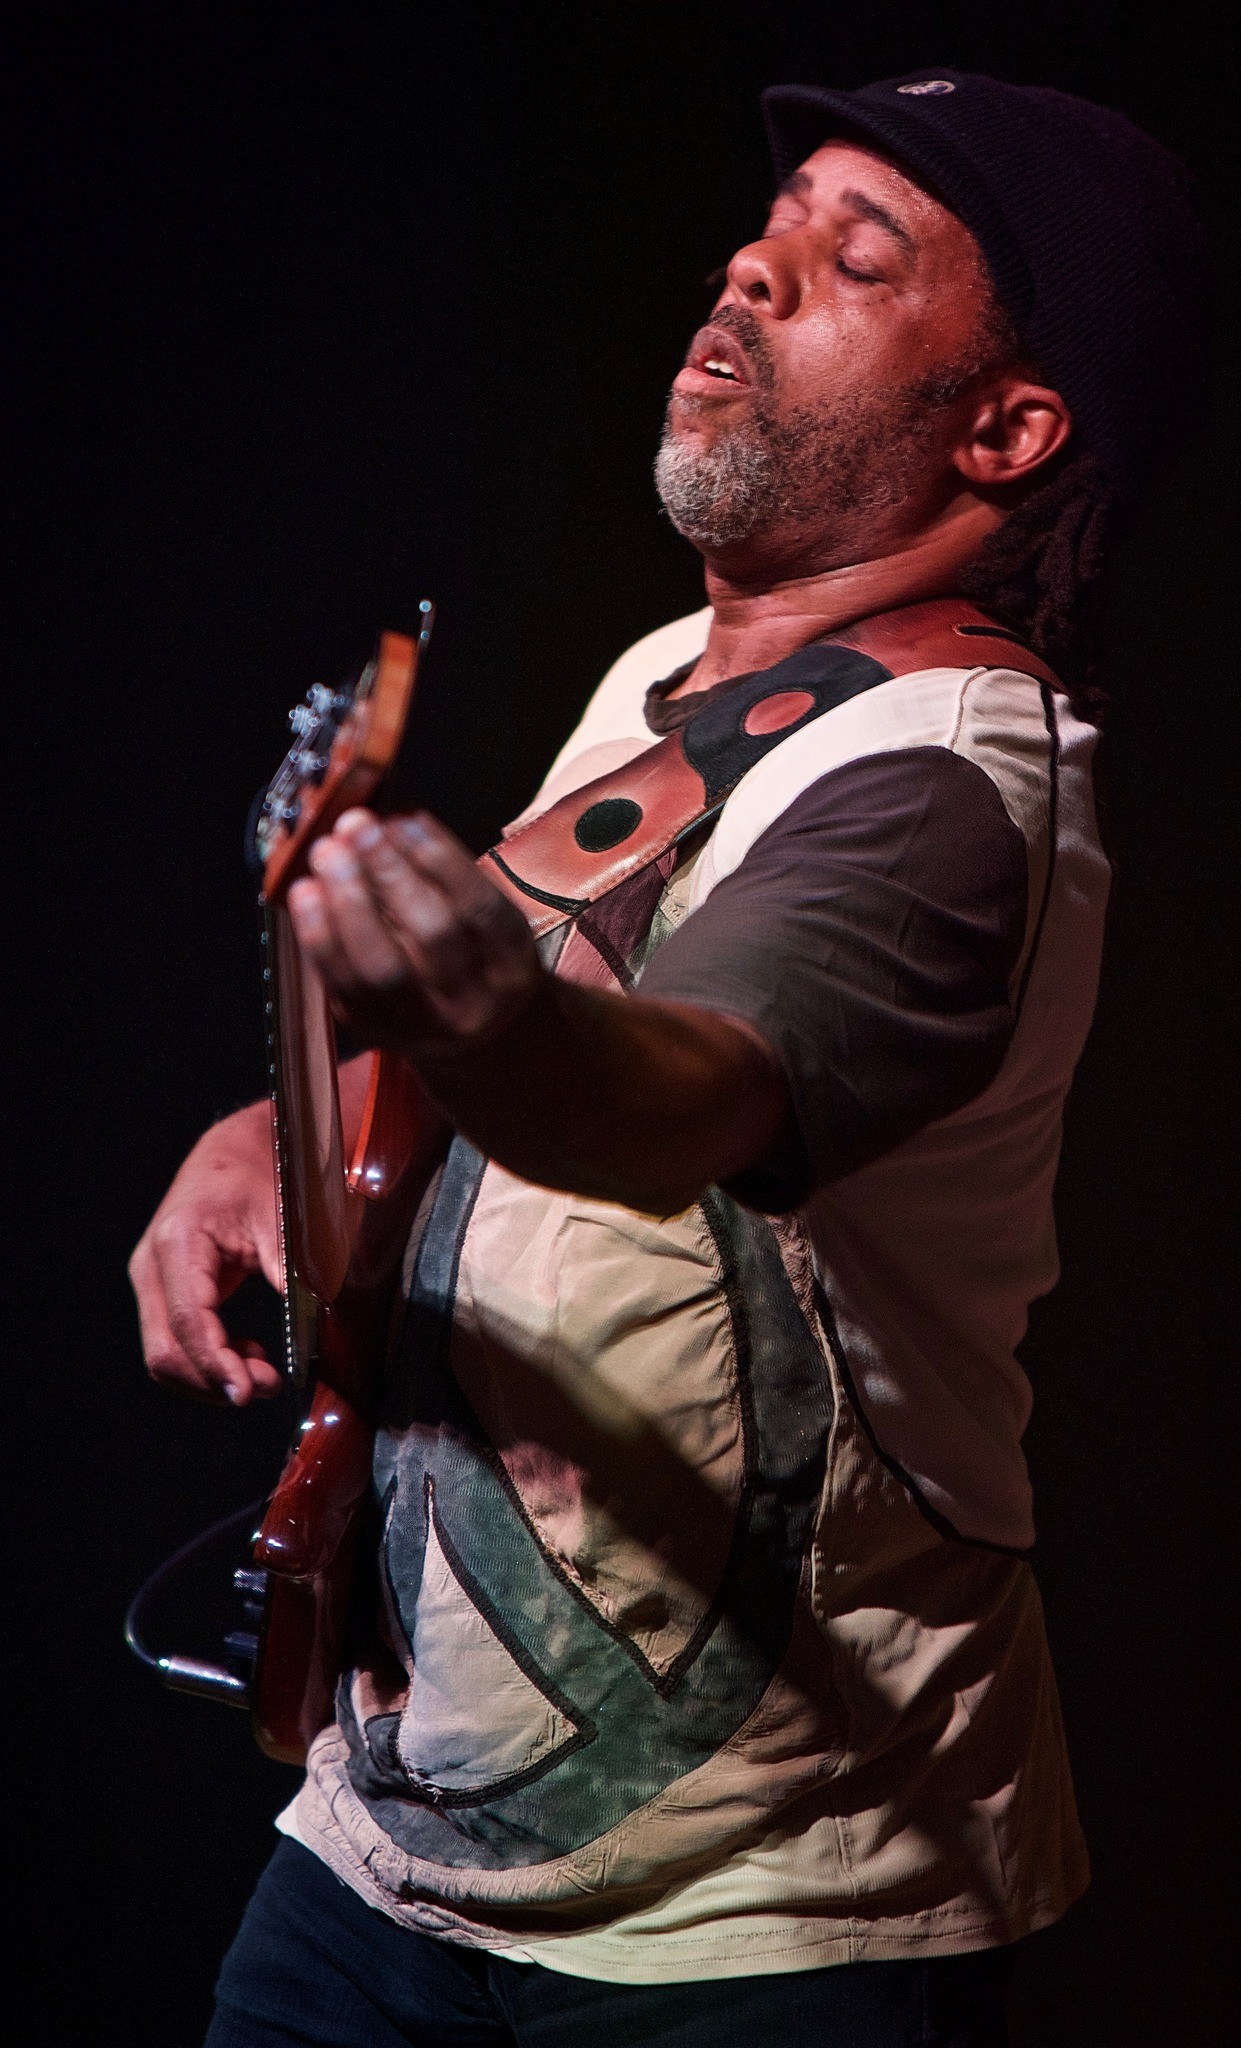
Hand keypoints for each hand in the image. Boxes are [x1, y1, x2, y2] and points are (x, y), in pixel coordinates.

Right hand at [128, 1101, 283, 1405]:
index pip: (187, 1321)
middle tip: (267, 1386)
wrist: (239, 1151)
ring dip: (211, 1375)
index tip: (247, 1392)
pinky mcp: (167, 1291)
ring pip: (167, 1353)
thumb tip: (310, 1329)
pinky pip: (177, 1340)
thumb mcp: (283, 1220)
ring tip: (263, 1374)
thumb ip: (289, 1273)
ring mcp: (155, 1280)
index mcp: (179, 1242)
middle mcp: (153, 1265)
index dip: (215, 1364)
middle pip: (166, 1349)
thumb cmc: (262, 1177)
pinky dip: (209, 1360)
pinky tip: (247, 1355)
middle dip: (214, 1379)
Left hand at [286, 809, 541, 1063]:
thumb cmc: (474, 954)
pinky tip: (308, 893)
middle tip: (356, 827)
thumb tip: (387, 827)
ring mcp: (422, 1024)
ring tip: (327, 853)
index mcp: (509, 963)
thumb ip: (444, 877)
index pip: (480, 908)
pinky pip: (342, 985)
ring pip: (381, 967)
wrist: (475, 1033)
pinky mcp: (377, 1031)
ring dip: (348, 902)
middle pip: (432, 934)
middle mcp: (471, 1000)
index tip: (404, 821)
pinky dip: (319, 935)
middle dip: (389, 872)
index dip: (441, 860)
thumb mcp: (484, 918)